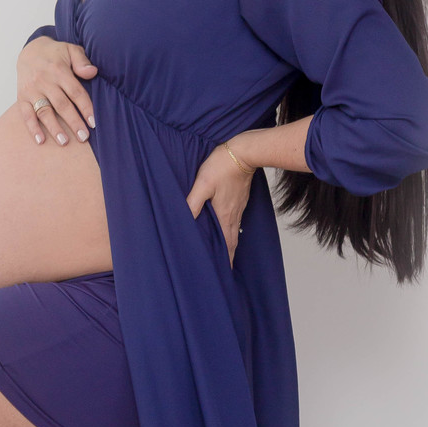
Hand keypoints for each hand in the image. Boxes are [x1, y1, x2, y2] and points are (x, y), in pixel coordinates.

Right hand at [16, 36, 97, 144]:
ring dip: (54, 128)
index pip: (75, 92)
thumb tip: (92, 72)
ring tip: (64, 142)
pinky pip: (26, 114)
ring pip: (44, 111)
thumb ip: (82, 61)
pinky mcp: (22, 97)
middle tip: (84, 137)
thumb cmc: (55, 54)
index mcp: (59, 70)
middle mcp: (44, 81)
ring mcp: (32, 90)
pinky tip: (40, 140)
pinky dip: (32, 128)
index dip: (85, 108)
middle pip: (61, 105)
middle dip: (73, 122)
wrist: (29, 51)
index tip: (94, 122)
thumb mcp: (70, 50)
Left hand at [186, 142, 255, 265]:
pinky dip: (233, 231)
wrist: (243, 152)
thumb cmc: (221, 166)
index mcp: (224, 215)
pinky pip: (237, 221)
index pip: (226, 244)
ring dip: (231, 245)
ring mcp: (238, 207)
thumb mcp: (203, 184)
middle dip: (229, 257)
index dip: (226, 260)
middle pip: (232, 242)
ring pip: (234, 232)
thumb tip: (184, 220)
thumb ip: (193, 202)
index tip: (224, 273)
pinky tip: (230, 230)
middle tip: (226, 270)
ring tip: (228, 255)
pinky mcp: (240, 199)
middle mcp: (233, 215)